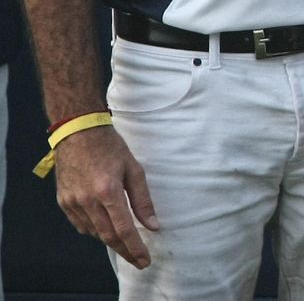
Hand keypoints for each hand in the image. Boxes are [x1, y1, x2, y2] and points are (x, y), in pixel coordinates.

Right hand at [54, 124, 158, 268]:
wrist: (78, 132)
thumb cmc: (110, 146)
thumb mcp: (134, 169)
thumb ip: (142, 200)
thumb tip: (152, 225)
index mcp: (107, 191)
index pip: (123, 229)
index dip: (135, 248)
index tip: (145, 260)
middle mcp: (87, 200)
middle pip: (107, 237)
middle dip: (125, 251)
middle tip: (139, 260)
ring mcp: (72, 202)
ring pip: (93, 232)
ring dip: (110, 239)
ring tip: (126, 241)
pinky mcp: (63, 201)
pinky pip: (80, 224)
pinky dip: (95, 229)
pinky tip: (105, 226)